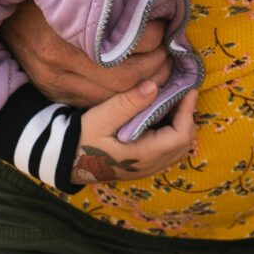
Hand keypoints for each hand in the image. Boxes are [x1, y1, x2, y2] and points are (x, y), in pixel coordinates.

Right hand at [0, 0, 169, 106]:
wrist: (0, 18)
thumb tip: (152, 0)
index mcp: (65, 35)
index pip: (127, 48)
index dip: (155, 39)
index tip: (165, 27)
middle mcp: (59, 65)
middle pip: (126, 80)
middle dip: (157, 67)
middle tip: (170, 51)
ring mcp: (56, 85)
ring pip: (115, 98)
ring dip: (146, 85)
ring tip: (161, 66)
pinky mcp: (56, 95)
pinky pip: (99, 103)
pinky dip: (124, 96)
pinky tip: (139, 83)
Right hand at [69, 81, 198, 187]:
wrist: (65, 160)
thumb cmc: (81, 138)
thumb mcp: (100, 118)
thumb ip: (127, 103)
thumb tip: (154, 86)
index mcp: (143, 155)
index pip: (180, 135)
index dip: (188, 111)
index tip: (188, 88)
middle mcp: (150, 165)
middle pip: (184, 141)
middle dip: (186, 115)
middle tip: (180, 91)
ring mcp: (147, 167)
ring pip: (178, 146)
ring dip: (179, 123)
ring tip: (171, 100)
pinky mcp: (142, 165)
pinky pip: (168, 149)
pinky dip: (171, 131)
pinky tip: (159, 114)